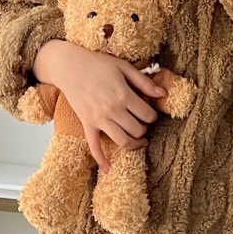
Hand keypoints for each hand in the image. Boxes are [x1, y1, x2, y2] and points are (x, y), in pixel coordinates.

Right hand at [33, 40, 164, 171]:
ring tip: (139, 141)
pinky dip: (101, 160)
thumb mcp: (124, 67)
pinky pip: (94, 147)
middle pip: (137, 130)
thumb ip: (144, 82)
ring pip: (122, 141)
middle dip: (144, 129)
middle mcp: (112, 110)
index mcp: (123, 95)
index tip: (150, 113)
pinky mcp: (87, 124)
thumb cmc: (97, 64)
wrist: (69, 66)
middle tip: (143, 123)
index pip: (147, 115)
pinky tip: (109, 169)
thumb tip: (162, 94)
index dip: (153, 116)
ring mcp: (99, 120)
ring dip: (134, 144)